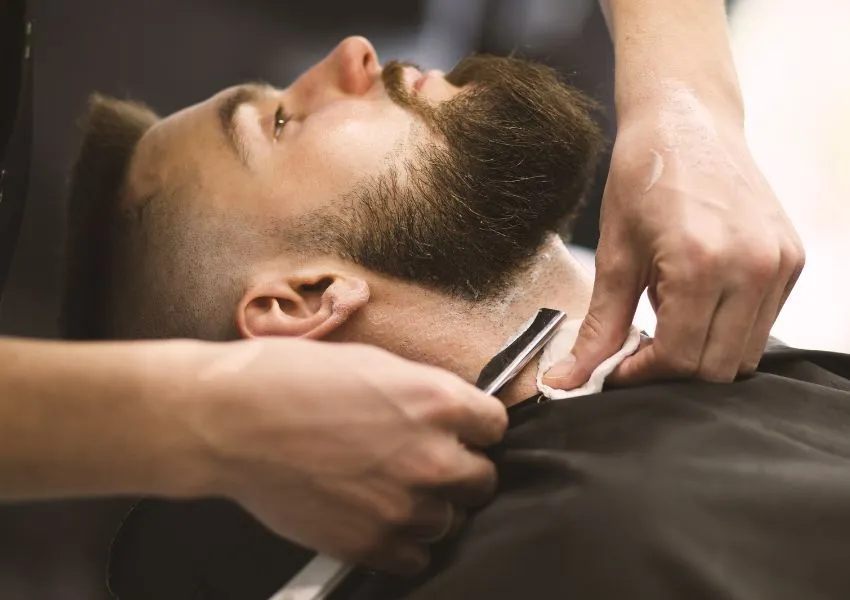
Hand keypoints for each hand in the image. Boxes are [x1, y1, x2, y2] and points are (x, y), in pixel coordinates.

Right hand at [177, 338, 506, 574]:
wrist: (232, 421)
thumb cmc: (292, 380)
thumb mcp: (371, 364)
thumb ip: (421, 394)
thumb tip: (445, 414)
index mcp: (437, 402)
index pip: (495, 425)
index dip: (476, 428)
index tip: (463, 433)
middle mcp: (432, 456)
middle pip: (483, 481)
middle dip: (460, 471)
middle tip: (425, 464)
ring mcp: (404, 505)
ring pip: (450, 522)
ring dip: (430, 509)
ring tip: (391, 492)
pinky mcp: (371, 543)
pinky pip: (416, 558)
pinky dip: (403, 544)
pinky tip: (378, 519)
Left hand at [544, 98, 804, 386]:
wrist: (687, 118)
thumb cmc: (643, 177)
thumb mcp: (614, 254)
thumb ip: (598, 327)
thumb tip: (565, 381)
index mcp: (703, 264)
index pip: (680, 360)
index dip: (641, 375)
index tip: (613, 369)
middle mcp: (753, 267)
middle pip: (717, 369)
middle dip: (671, 371)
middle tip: (635, 350)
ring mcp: (780, 264)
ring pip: (744, 354)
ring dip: (701, 353)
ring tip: (664, 321)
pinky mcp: (791, 258)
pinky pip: (762, 324)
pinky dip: (726, 330)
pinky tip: (694, 302)